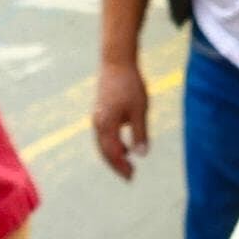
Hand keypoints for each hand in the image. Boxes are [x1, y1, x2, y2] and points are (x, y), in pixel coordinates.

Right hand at [92, 55, 150, 176]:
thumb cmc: (130, 85)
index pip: (112, 153)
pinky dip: (113, 143)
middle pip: (105, 151)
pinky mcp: (100, 111)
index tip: (131, 177)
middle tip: (130, 176)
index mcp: (106, 125)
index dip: (121, 167)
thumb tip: (141, 154)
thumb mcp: (139, 111)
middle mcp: (98, 123)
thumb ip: (139, 133)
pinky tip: (125, 145)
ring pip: (103, 143)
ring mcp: (97, 117)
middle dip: (116, 165)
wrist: (116, 61)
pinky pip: (104, 134)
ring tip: (128, 163)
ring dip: (114, 155)